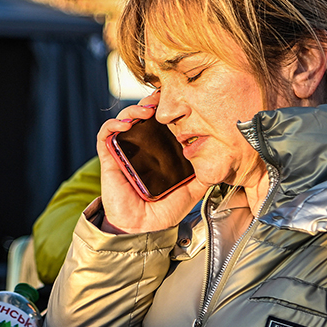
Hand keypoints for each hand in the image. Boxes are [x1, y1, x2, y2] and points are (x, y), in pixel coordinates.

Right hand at [96, 103, 208, 233]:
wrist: (142, 228)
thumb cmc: (162, 212)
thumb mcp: (190, 191)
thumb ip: (203, 176)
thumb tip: (221, 162)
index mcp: (157, 153)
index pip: (160, 124)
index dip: (165, 109)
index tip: (176, 100)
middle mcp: (140, 149)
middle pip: (141, 116)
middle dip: (149, 103)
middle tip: (160, 98)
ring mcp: (124, 152)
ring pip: (123, 120)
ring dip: (132, 110)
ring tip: (144, 110)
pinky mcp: (110, 158)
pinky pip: (105, 135)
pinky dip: (112, 125)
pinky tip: (124, 125)